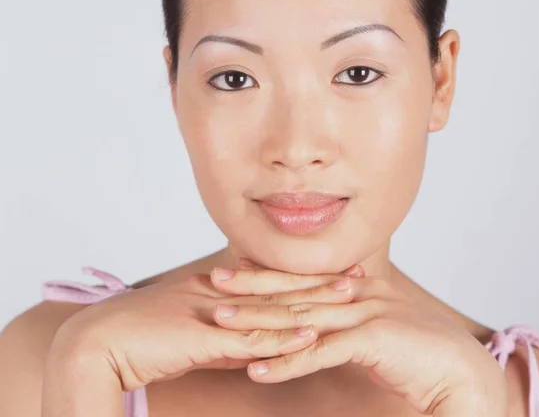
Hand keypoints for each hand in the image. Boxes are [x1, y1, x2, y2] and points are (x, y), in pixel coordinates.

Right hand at [48, 262, 361, 391]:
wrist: (101, 344)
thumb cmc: (145, 339)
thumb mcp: (196, 337)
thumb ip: (228, 339)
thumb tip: (258, 348)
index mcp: (219, 286)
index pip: (271, 277)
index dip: (306, 274)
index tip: (337, 268)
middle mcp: (222, 291)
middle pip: (280, 285)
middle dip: (321, 280)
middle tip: (359, 272)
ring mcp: (214, 310)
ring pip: (274, 307)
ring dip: (313, 302)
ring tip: (349, 296)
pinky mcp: (205, 336)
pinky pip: (250, 338)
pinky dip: (282, 339)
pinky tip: (310, 336)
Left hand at [212, 259, 508, 416]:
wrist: (463, 373)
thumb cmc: (420, 352)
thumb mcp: (378, 328)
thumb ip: (348, 322)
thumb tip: (318, 327)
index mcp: (359, 285)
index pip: (304, 277)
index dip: (268, 272)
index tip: (235, 268)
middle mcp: (358, 292)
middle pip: (296, 289)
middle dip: (252, 285)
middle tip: (214, 282)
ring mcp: (365, 312)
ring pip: (301, 317)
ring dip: (259, 322)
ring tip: (222, 322)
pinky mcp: (372, 339)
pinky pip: (321, 352)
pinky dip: (288, 362)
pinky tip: (258, 369)